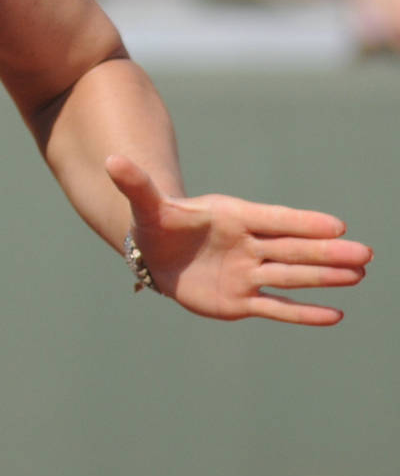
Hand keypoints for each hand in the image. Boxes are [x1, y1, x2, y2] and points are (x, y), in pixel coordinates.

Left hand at [106, 155, 372, 324]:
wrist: (156, 254)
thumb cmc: (160, 224)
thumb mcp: (146, 206)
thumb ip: (135, 185)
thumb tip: (110, 160)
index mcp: (233, 217)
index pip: (272, 219)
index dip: (301, 222)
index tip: (336, 224)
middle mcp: (248, 245)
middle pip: (292, 249)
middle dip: (326, 252)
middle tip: (364, 253)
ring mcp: (248, 273)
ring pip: (291, 277)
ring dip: (324, 278)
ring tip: (358, 274)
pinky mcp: (241, 300)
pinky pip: (276, 306)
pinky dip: (302, 312)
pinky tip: (335, 315)